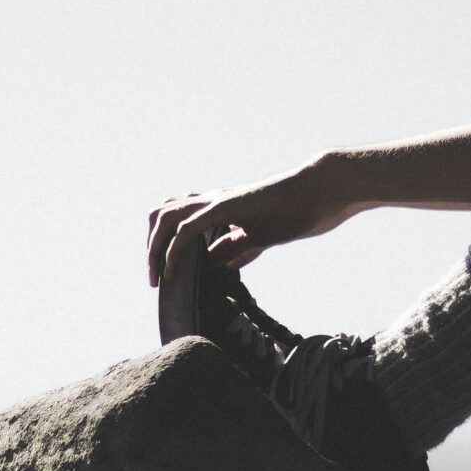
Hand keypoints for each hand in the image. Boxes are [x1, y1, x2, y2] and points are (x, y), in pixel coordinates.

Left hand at [145, 157, 359, 287]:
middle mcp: (212, 200)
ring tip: (158, 277)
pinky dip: (174, 251)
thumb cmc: (297, 210)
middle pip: (160, 214)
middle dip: (151, 247)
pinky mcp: (225, 207)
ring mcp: (217, 201)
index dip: (163, 245)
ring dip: (155, 248)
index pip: (176, 219)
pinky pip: (186, 229)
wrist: (320, 191)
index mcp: (219, 206)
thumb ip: (236, 249)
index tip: (166, 275)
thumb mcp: (259, 238)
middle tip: (155, 278)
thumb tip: (217, 265)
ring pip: (165, 217)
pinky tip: (175, 272)